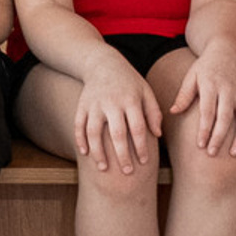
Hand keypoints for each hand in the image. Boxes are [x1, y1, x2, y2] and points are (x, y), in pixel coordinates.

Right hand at [75, 48, 162, 174]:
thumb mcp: (146, 92)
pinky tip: (84, 153)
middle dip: (122, 155)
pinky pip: (78, 125)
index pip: (138, 128)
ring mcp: (95, 104)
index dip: (141, 146)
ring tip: (103, 168)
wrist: (103, 63)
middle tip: (127, 172)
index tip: (144, 162)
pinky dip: (79, 139)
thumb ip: (154, 112)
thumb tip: (157, 135)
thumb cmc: (129, 82)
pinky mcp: (82, 105)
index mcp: (131, 100)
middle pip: (117, 133)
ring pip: (94, 132)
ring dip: (98, 152)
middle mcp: (112, 102)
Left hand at [172, 40, 235, 158]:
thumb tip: (173, 112)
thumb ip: (184, 95)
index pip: (207, 111)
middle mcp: (229, 89)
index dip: (204, 129)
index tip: (200, 145)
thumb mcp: (191, 77)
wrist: (226, 50)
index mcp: (211, 85)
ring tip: (234, 153)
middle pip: (226, 117)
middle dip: (220, 137)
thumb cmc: (205, 67)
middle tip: (213, 153)